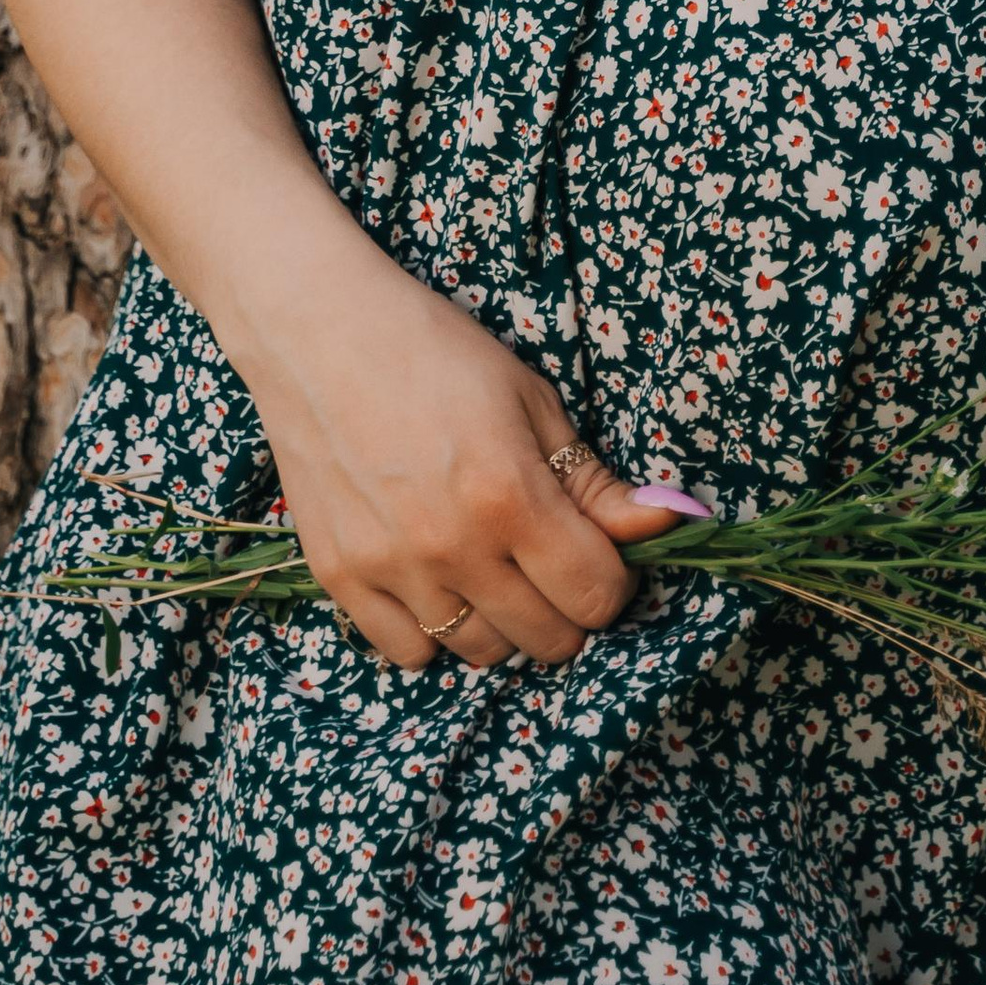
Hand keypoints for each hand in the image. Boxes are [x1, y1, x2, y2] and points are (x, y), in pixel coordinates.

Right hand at [232, 227, 706, 671]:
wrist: (318, 331)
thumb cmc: (434, 350)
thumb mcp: (530, 400)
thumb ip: (595, 481)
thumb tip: (667, 524)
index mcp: (508, 496)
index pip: (596, 596)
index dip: (613, 578)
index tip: (598, 551)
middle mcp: (451, 547)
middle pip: (546, 640)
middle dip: (565, 606)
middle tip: (547, 558)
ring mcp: (390, 569)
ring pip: (480, 652)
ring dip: (501, 620)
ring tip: (489, 561)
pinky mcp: (340, 578)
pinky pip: (409, 653)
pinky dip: (432, 629)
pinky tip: (434, 575)